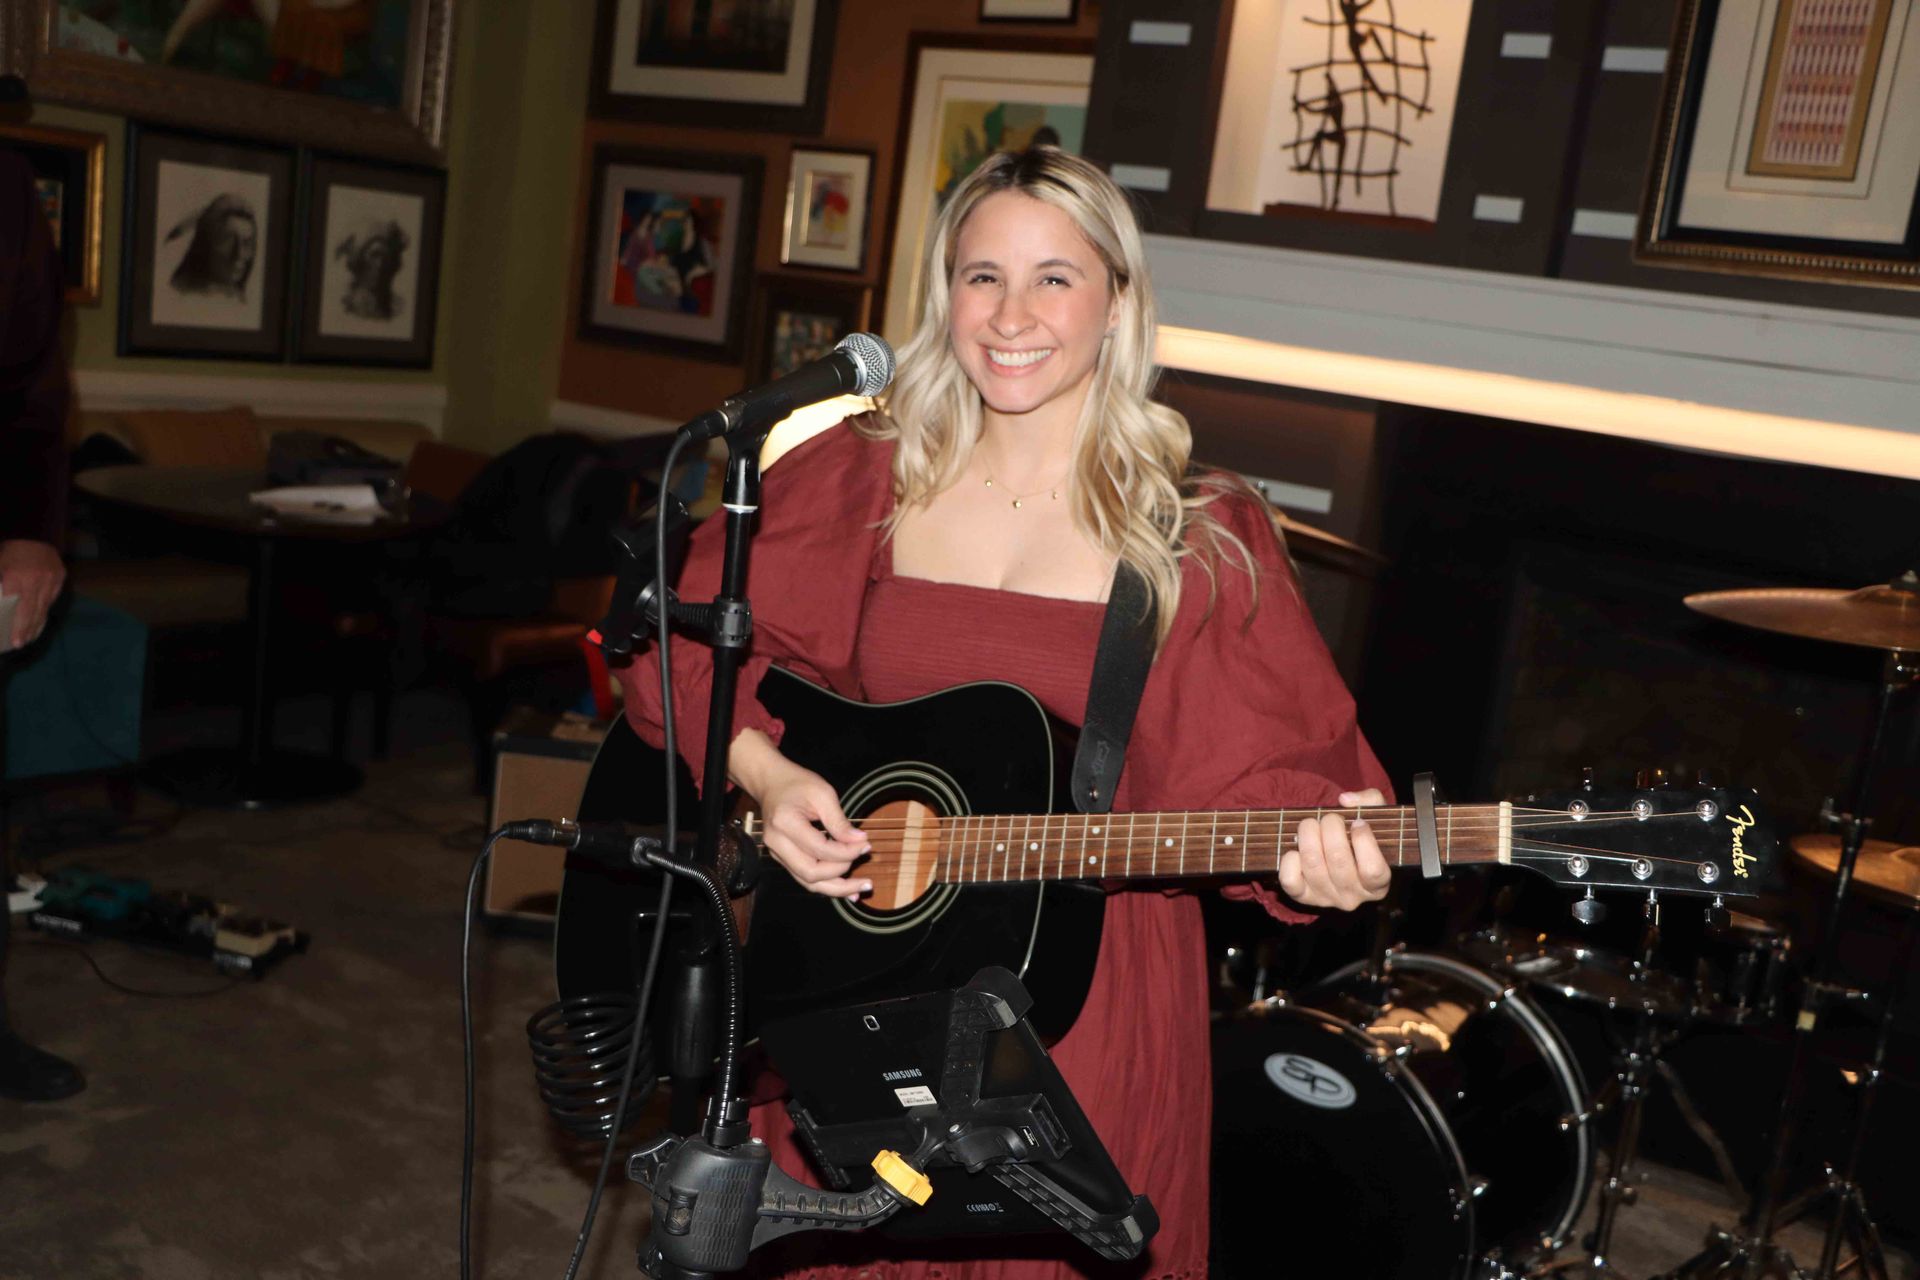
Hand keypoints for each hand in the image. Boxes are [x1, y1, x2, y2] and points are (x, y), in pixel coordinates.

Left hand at [0, 539, 65, 649]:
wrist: (34, 532)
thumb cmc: (9, 551)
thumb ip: (0, 585)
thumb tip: (0, 602)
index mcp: (17, 579)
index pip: (20, 609)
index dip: (20, 627)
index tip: (16, 641)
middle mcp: (37, 582)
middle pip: (34, 612)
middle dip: (28, 630)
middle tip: (22, 644)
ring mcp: (51, 580)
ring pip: (45, 607)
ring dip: (37, 623)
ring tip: (30, 636)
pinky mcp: (59, 577)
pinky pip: (51, 598)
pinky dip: (45, 610)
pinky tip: (40, 619)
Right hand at [747, 753, 871, 899]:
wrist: (771, 784)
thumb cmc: (797, 785)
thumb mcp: (822, 794)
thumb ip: (839, 820)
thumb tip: (859, 841)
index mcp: (784, 823)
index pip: (819, 849)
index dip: (846, 851)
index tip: (865, 843)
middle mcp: (777, 843)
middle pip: (811, 873)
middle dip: (842, 871)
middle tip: (864, 857)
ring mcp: (778, 854)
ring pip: (808, 882)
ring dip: (837, 888)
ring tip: (862, 887)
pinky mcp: (784, 859)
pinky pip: (806, 878)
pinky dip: (828, 885)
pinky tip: (848, 889)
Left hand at [1278, 789, 1391, 910]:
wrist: (1341, 856)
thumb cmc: (1362, 836)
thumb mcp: (1377, 817)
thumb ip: (1371, 801)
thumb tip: (1345, 800)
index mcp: (1377, 885)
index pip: (1372, 870)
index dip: (1364, 841)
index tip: (1358, 822)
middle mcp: (1352, 897)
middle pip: (1338, 860)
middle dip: (1331, 828)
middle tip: (1330, 818)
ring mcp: (1326, 898)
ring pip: (1313, 865)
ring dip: (1308, 835)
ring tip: (1311, 824)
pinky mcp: (1303, 897)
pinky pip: (1290, 880)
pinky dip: (1290, 859)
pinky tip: (1297, 849)